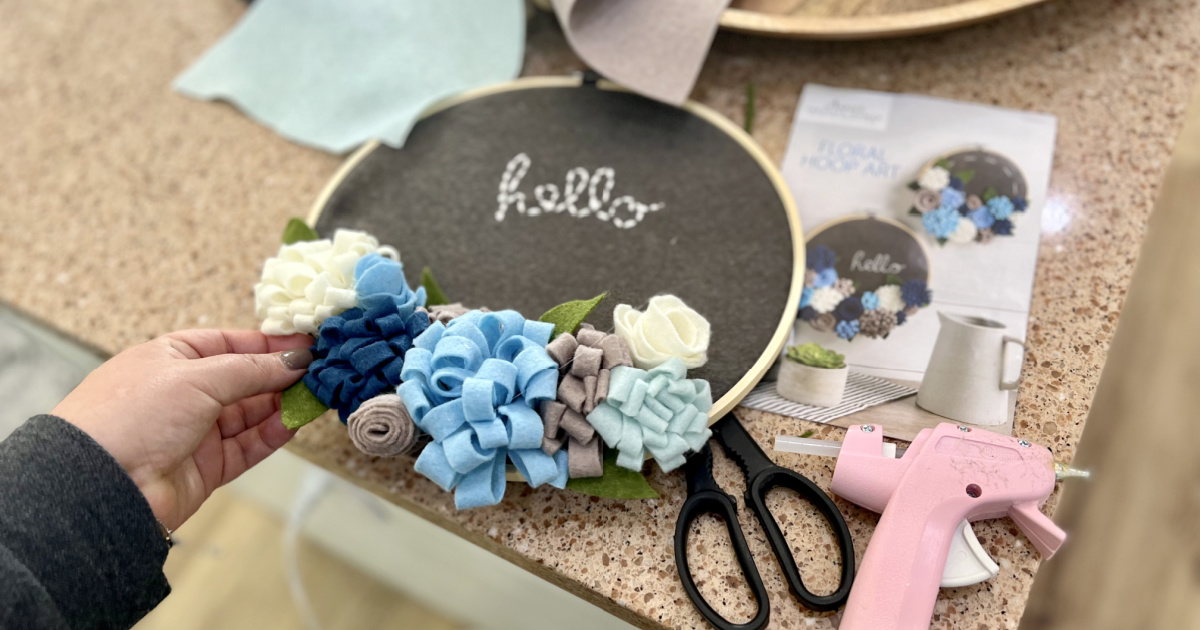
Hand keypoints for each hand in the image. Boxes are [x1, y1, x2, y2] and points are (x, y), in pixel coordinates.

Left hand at [52, 329, 312, 529]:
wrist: (100, 487)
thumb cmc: (130, 417)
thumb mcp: (197, 376)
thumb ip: (252, 369)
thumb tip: (294, 361)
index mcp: (171, 358)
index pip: (231, 343)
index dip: (269, 344)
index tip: (307, 345)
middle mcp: (184, 393)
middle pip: (245, 379)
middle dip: (282, 376)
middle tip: (320, 371)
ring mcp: (195, 431)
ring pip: (252, 413)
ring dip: (284, 404)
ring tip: (316, 396)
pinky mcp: (206, 467)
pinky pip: (249, 446)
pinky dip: (274, 434)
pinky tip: (296, 422)